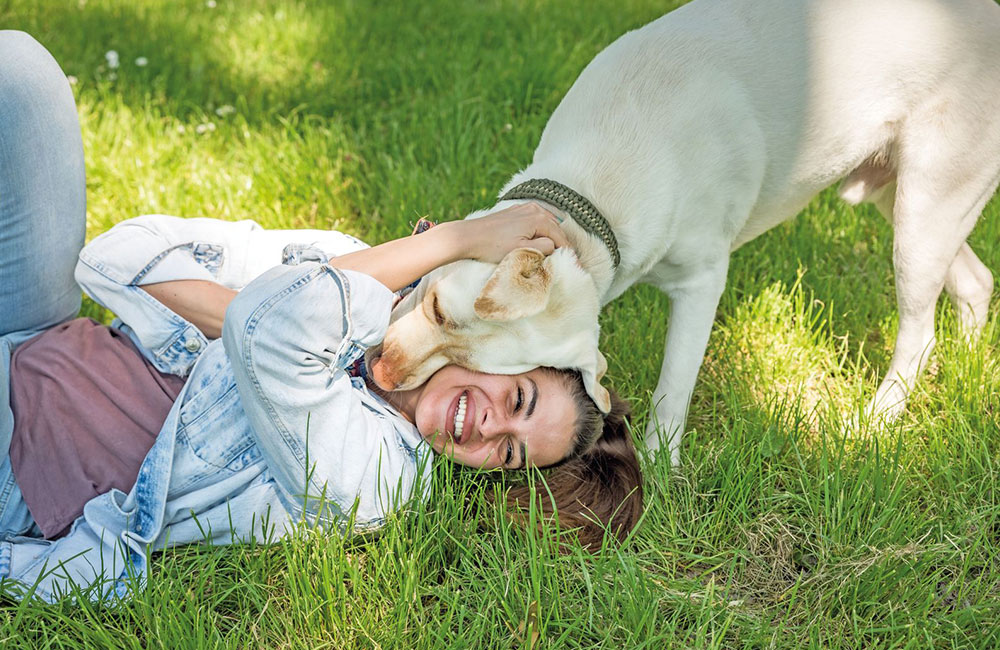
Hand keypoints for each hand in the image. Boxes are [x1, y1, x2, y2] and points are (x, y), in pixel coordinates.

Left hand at [453, 202, 569, 263]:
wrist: (468, 236)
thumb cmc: (492, 246)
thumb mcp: (522, 250)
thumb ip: (544, 248)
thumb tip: (555, 247)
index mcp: (539, 218)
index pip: (561, 238)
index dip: (569, 255)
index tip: (577, 268)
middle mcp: (535, 209)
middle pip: (556, 230)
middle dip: (562, 246)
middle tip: (569, 264)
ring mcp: (525, 208)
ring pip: (547, 225)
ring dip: (552, 239)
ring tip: (555, 256)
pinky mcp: (516, 211)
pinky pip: (536, 222)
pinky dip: (541, 232)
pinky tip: (540, 242)